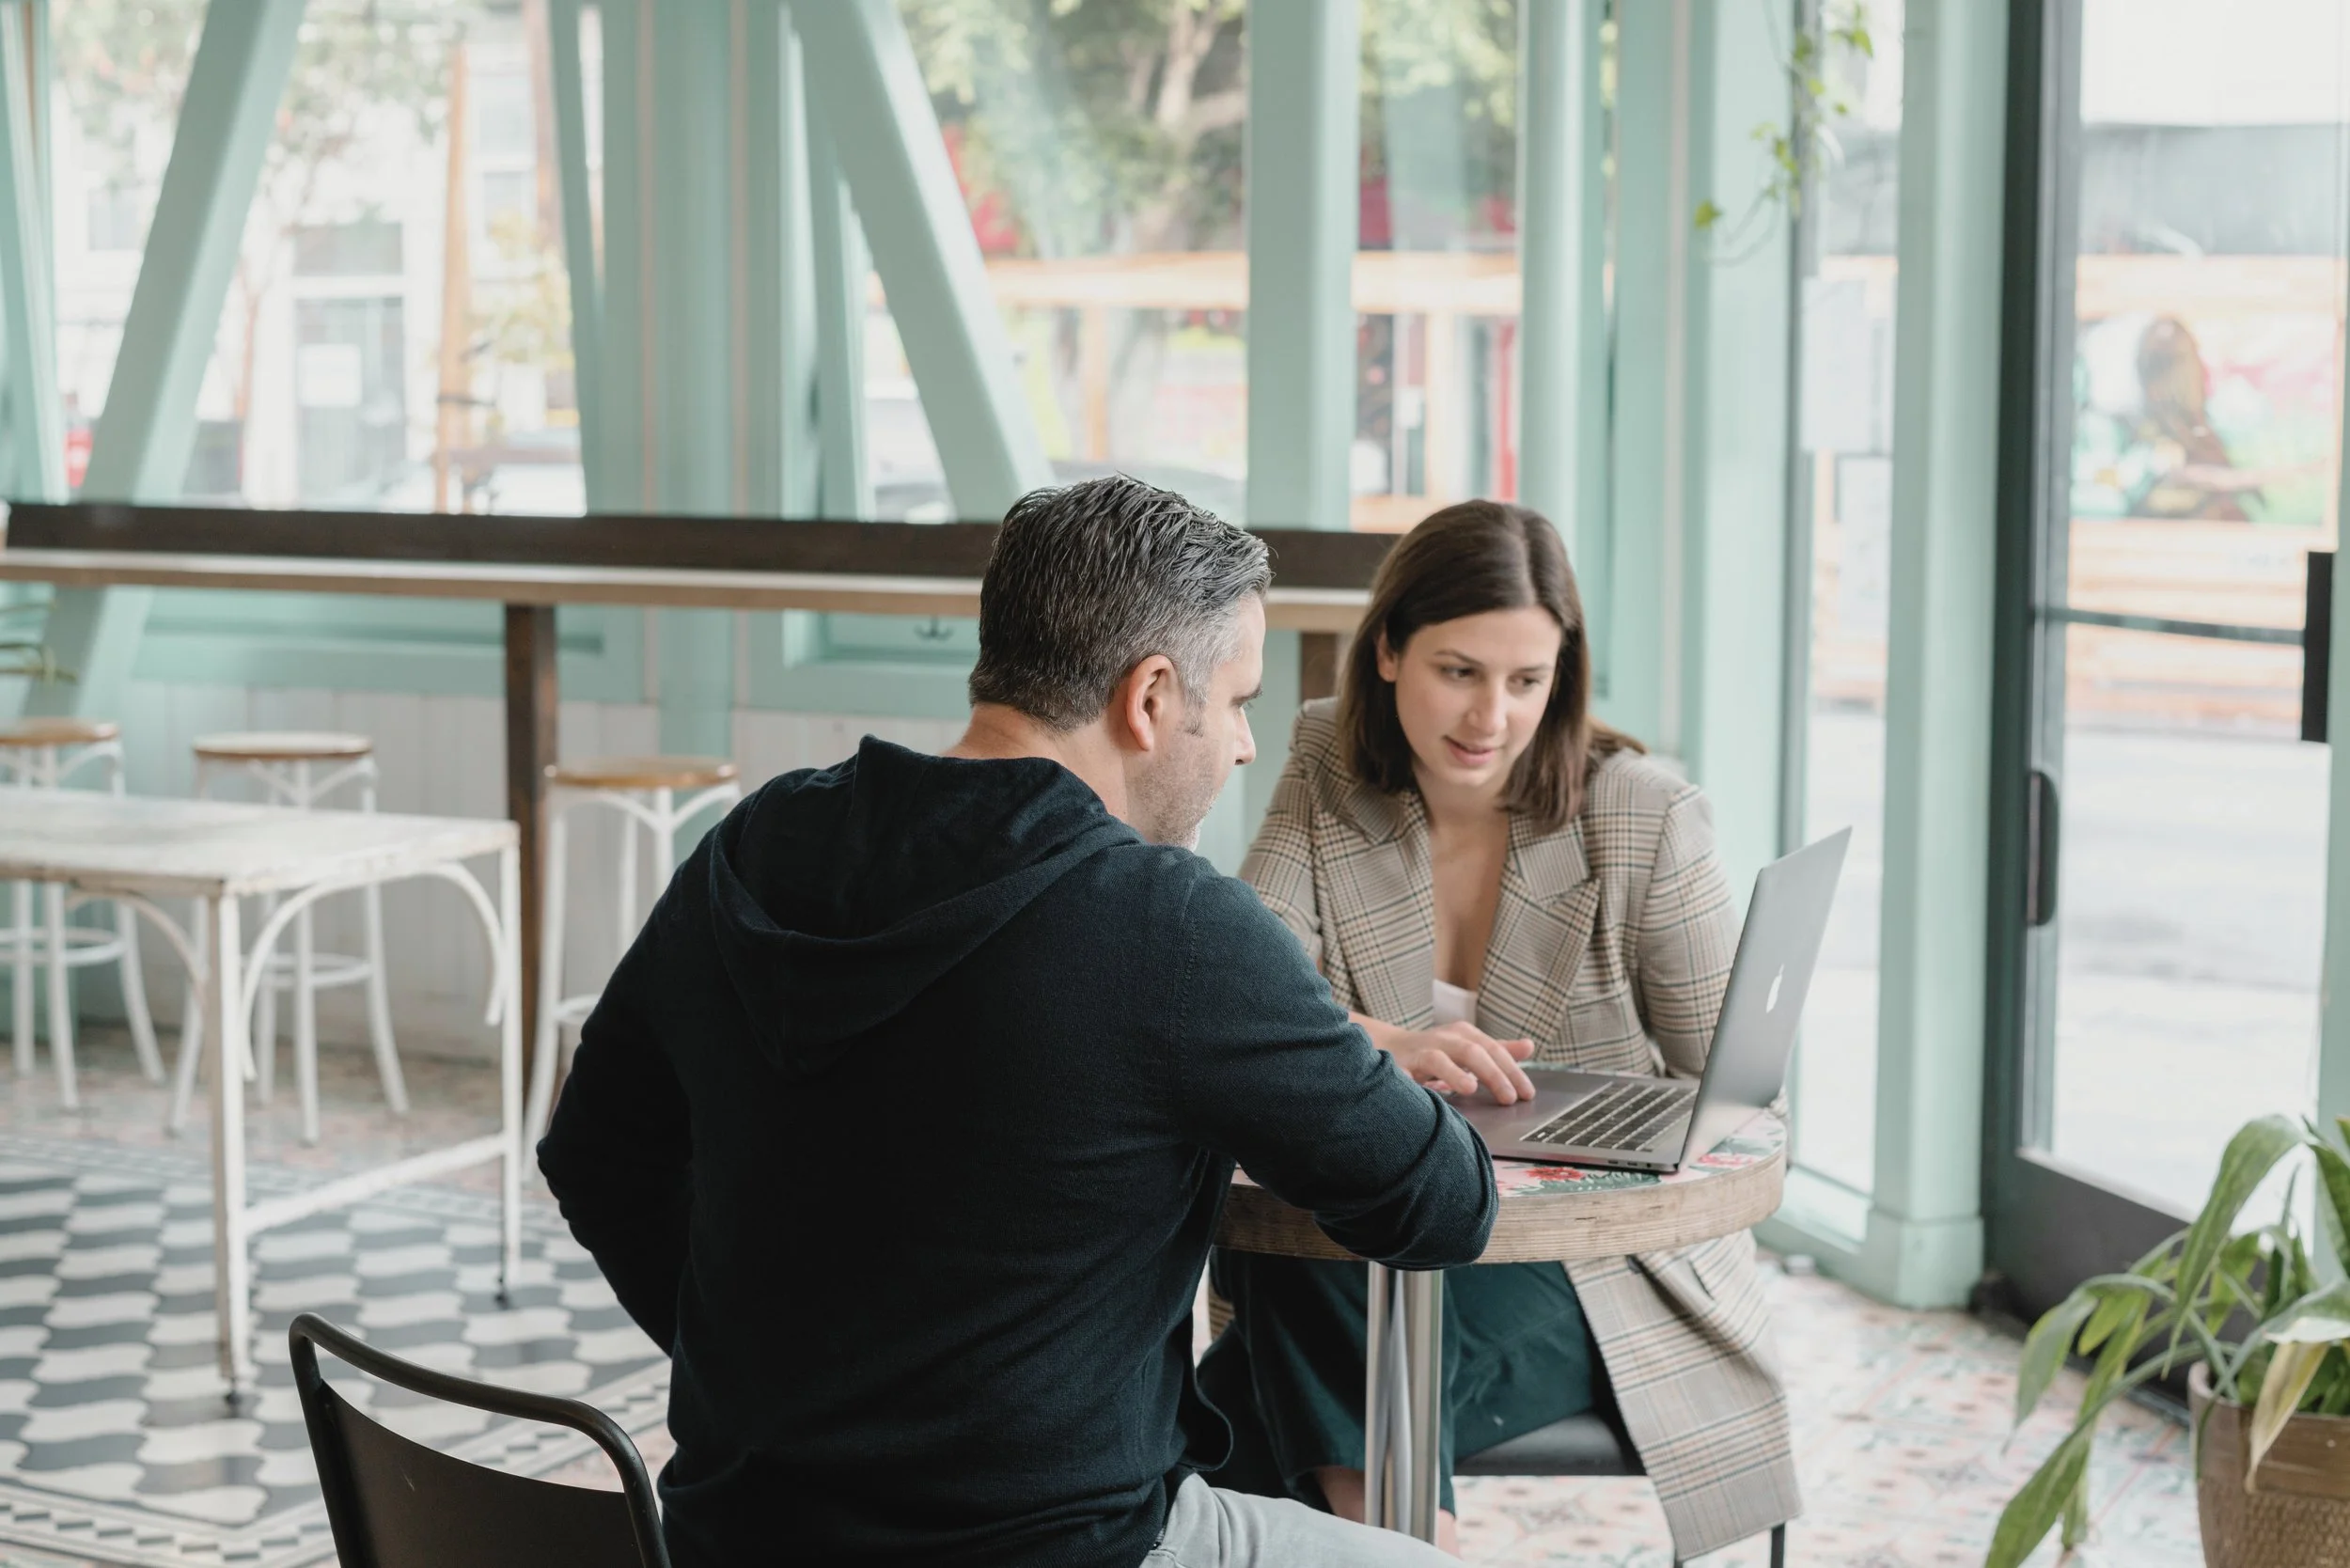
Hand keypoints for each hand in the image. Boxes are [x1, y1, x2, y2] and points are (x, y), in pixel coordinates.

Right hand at [1383, 1021, 1537, 1103]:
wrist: (1390, 1047)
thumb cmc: (1437, 1051)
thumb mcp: (1470, 1047)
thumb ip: (1499, 1050)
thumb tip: (1529, 1046)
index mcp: (1464, 1034)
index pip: (1494, 1050)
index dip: (1512, 1072)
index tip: (1527, 1094)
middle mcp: (1444, 1039)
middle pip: (1472, 1052)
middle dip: (1493, 1074)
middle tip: (1509, 1098)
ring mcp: (1420, 1051)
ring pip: (1438, 1059)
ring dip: (1454, 1073)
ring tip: (1470, 1089)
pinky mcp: (1398, 1065)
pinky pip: (1404, 1075)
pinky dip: (1412, 1084)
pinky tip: (1422, 1095)